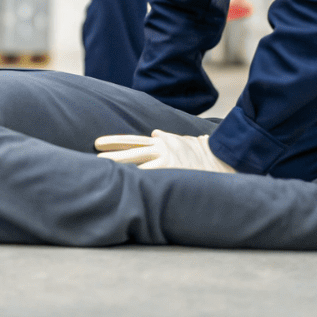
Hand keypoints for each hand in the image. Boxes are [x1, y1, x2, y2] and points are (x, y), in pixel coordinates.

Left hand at [95, 130, 234, 172]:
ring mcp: (167, 159)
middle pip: (130, 150)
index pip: (133, 140)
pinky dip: (136, 178)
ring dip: (119, 167)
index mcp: (163, 141)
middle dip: (111, 154)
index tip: (98, 143)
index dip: (114, 142)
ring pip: (137, 162)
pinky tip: (123, 183)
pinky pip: (150, 175)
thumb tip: (155, 133)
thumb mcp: (183, 139)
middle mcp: (162, 147)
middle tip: (92, 157)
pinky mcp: (173, 169)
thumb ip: (167, 138)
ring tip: (100, 171)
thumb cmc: (205, 152)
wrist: (224, 156)